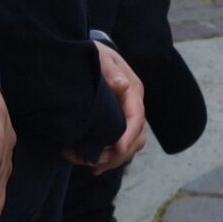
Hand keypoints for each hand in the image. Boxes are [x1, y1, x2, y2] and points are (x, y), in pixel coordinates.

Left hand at [70, 43, 148, 172]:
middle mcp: (133, 107)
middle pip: (135, 139)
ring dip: (109, 160)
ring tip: (86, 163)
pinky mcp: (116, 125)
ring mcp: (126, 118)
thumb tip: (122, 85)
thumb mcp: (101, 57)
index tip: (116, 148)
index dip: (128, 136)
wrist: (91, 56)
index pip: (136, 117)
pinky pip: (117, 148)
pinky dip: (106, 160)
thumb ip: (110, 70)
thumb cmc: (96, 55)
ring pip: (127, 148)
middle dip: (116, 154)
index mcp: (133, 92)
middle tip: (92, 161)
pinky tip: (90, 166)